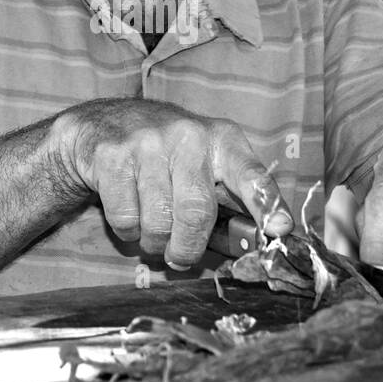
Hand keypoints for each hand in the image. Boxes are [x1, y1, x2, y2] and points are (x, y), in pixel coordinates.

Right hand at [55, 98, 294, 268]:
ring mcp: (147, 143)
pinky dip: (127, 231)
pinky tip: (129, 213)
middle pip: (197, 212)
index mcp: (221, 140)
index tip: (280, 229)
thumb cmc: (165, 153)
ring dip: (154, 242)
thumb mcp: (202, 162)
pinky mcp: (112, 156)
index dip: (266, 204)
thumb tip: (255, 241)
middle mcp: (188, 136)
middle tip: (180, 257)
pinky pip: (126, 218)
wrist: (102, 123)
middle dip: (188, 248)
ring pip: (158, 222)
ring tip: (151, 232)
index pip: (251, 174)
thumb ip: (228, 198)